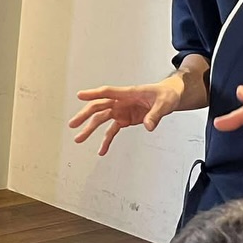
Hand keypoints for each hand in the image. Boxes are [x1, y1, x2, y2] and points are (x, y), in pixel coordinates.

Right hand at [69, 76, 184, 155]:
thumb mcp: (164, 104)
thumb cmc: (165, 95)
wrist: (169, 97)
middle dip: (85, 115)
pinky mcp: (124, 120)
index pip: (108, 92)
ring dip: (89, 129)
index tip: (80, 95)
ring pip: (101, 119)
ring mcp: (121, 111)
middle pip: (98, 107)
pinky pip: (112, 131)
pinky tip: (101, 150)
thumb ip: (155, 115)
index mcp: (129, 94)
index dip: (94, 93)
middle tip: (73, 124)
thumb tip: (149, 126)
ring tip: (79, 139)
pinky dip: (106, 141)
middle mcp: (121, 102)